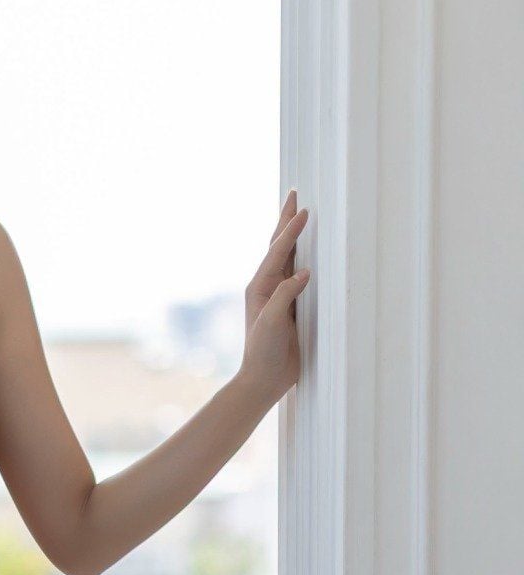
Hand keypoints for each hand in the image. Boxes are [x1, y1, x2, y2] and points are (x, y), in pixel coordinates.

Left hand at [238, 190, 310, 406]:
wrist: (264, 380)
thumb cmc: (263, 353)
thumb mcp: (271, 323)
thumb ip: (285, 296)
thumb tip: (305, 271)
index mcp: (260, 287)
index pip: (278, 251)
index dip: (291, 230)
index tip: (304, 210)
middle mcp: (268, 286)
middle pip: (280, 246)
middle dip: (287, 221)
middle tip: (295, 194)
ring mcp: (280, 295)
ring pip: (290, 257)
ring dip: (296, 235)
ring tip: (302, 214)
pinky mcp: (292, 306)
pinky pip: (300, 275)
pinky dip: (307, 258)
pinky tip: (314, 252)